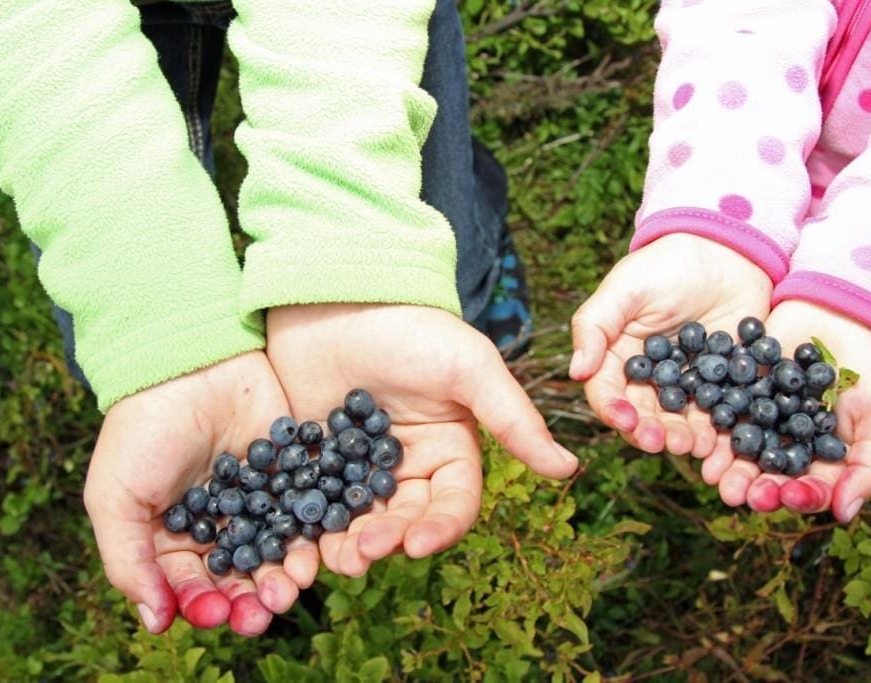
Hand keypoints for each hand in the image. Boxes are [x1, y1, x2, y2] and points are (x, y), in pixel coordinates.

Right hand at [83, 351, 319, 636]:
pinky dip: (313, 535)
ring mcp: (261, 497)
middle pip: (241, 576)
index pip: (192, 585)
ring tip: (293, 586)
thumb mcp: (116, 496)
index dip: (203, 604)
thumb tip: (154, 622)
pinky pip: (308, 512)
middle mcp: (221, 522)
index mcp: (174, 535)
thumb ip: (128, 561)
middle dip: (253, 599)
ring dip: (286, 575)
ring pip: (279, 550)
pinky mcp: (294, 471)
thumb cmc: (143, 428)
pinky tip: (315, 550)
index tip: (216, 613)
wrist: (191, 361)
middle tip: (265, 611)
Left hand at [265, 303, 577, 576]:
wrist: (336, 295)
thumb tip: (569, 467)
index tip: (417, 544)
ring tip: (337, 557)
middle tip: (365, 550)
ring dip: (351, 544)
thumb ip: (514, 420)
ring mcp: (359, 464)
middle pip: (406, 519)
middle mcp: (408, 464)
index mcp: (450, 448)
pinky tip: (301, 541)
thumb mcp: (468, 368)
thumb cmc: (410, 326)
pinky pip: (315, 502)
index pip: (454, 502)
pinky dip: (310, 526)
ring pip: (361, 519)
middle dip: (389, 539)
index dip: (441, 528)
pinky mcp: (315, 459)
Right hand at [570, 234, 771, 456]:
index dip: (614, 411)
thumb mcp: (624, 289)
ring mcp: (687, 383)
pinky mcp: (723, 383)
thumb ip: (594, 326)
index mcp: (618, 358)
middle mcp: (649, 378)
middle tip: (664, 442)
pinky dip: (719, 431)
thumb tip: (576, 372)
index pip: (608, 393)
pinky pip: (719, 413)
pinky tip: (722, 439)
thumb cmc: (666, 264)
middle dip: (652, 433)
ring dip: (684, 437)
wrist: (726, 249)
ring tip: (692, 445)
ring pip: (680, 420)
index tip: (626, 422)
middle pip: (644, 416)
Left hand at [710, 300, 870, 518]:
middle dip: (750, 485)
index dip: (798, 496)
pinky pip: (722, 407)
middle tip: (735, 496)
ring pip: (739, 445)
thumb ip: (869, 467)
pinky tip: (702, 431)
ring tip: (712, 474)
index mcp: (820, 457)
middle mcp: (784, 441)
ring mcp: (759, 414)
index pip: (807, 487)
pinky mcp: (738, 386)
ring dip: (724, 462)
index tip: (788, 498)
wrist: (850, 313)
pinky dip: (712, 421)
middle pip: (766, 472)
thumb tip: (843, 514)